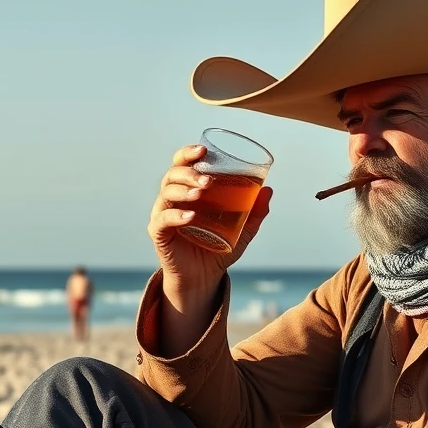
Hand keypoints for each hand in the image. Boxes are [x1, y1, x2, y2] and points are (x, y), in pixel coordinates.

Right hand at [148, 143, 271, 298]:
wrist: (205, 277)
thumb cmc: (219, 248)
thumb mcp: (242, 230)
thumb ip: (255, 212)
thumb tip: (268, 190)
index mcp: (189, 190)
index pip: (182, 164)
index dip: (188, 153)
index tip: (203, 150)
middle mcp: (173, 198)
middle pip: (173, 174)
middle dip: (189, 172)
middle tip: (208, 181)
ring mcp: (163, 214)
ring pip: (166, 193)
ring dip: (183, 190)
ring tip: (200, 194)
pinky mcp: (159, 233)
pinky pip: (162, 219)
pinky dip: (175, 216)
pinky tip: (190, 217)